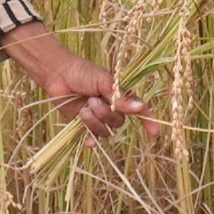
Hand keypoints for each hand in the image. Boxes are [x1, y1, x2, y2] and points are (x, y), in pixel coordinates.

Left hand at [0, 21, 157, 144]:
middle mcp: (112, 108)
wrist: (58, 75)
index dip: (148, 120)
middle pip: (118, 122)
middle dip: (105, 114)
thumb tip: (140, 108)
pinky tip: (87, 141)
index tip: (154, 131)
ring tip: (84, 108)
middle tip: (92, 101)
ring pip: (106, 131)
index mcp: (120, 95)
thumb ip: (120, 96)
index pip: (138, 109)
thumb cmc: (83, 72)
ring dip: (94, 121)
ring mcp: (98, 117)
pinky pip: (94, 139)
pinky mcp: (85, 124)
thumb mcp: (103, 81)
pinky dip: (91, 140)